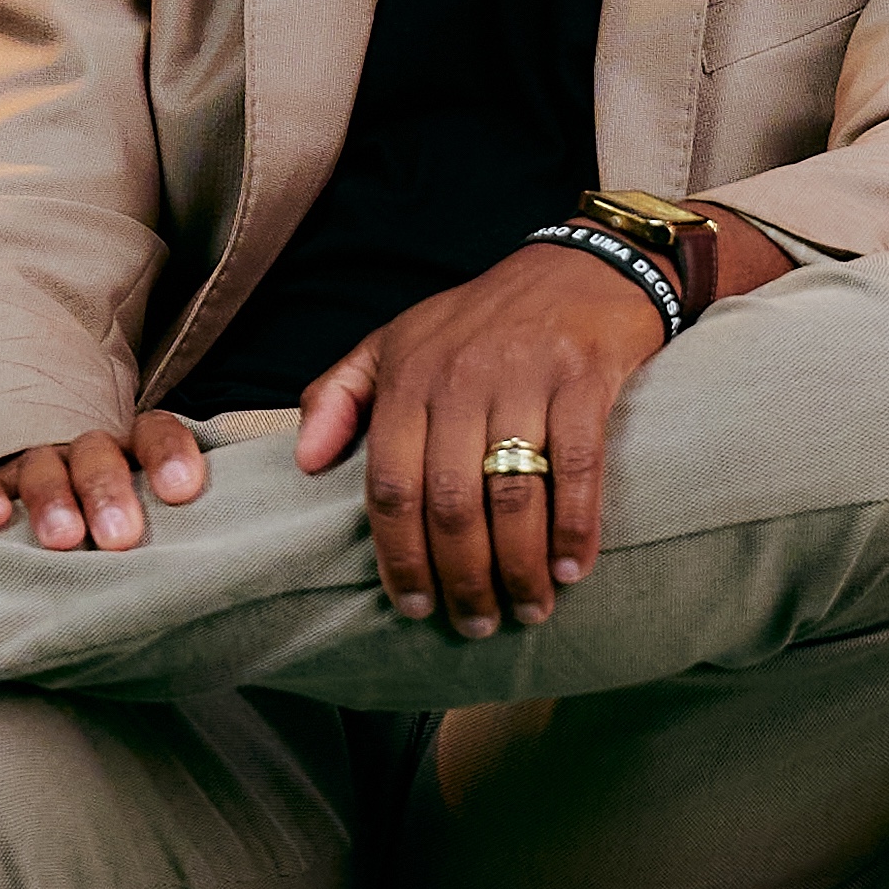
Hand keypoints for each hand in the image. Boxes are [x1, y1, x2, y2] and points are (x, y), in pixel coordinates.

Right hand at [0, 413, 204, 550]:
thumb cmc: (120, 527)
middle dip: (107, 492)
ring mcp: (35, 466)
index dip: (168, 456)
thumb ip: (180, 532)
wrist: (59, 511)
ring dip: (53, 500)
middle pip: (96, 456)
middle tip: (120, 536)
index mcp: (133, 451)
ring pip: (42, 469)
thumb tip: (215, 576)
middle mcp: (85, 452)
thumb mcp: (154, 521)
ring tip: (64, 539)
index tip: (181, 490)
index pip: (154, 434)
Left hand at [292, 244, 665, 637]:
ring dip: (521, 566)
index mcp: (409, 376)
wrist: (580, 265)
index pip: (391, 484)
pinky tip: (573, 569)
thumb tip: (304, 461)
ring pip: (513, 494)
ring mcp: (525, 377)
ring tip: (527, 609)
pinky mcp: (584, 378)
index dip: (399, 556)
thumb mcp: (395, 340)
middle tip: (476, 623)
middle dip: (463, 577)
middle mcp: (461, 378)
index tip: (413, 605)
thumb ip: (338, 396)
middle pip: (451, 502)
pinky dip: (576, 526)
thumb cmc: (481, 318)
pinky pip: (578, 467)